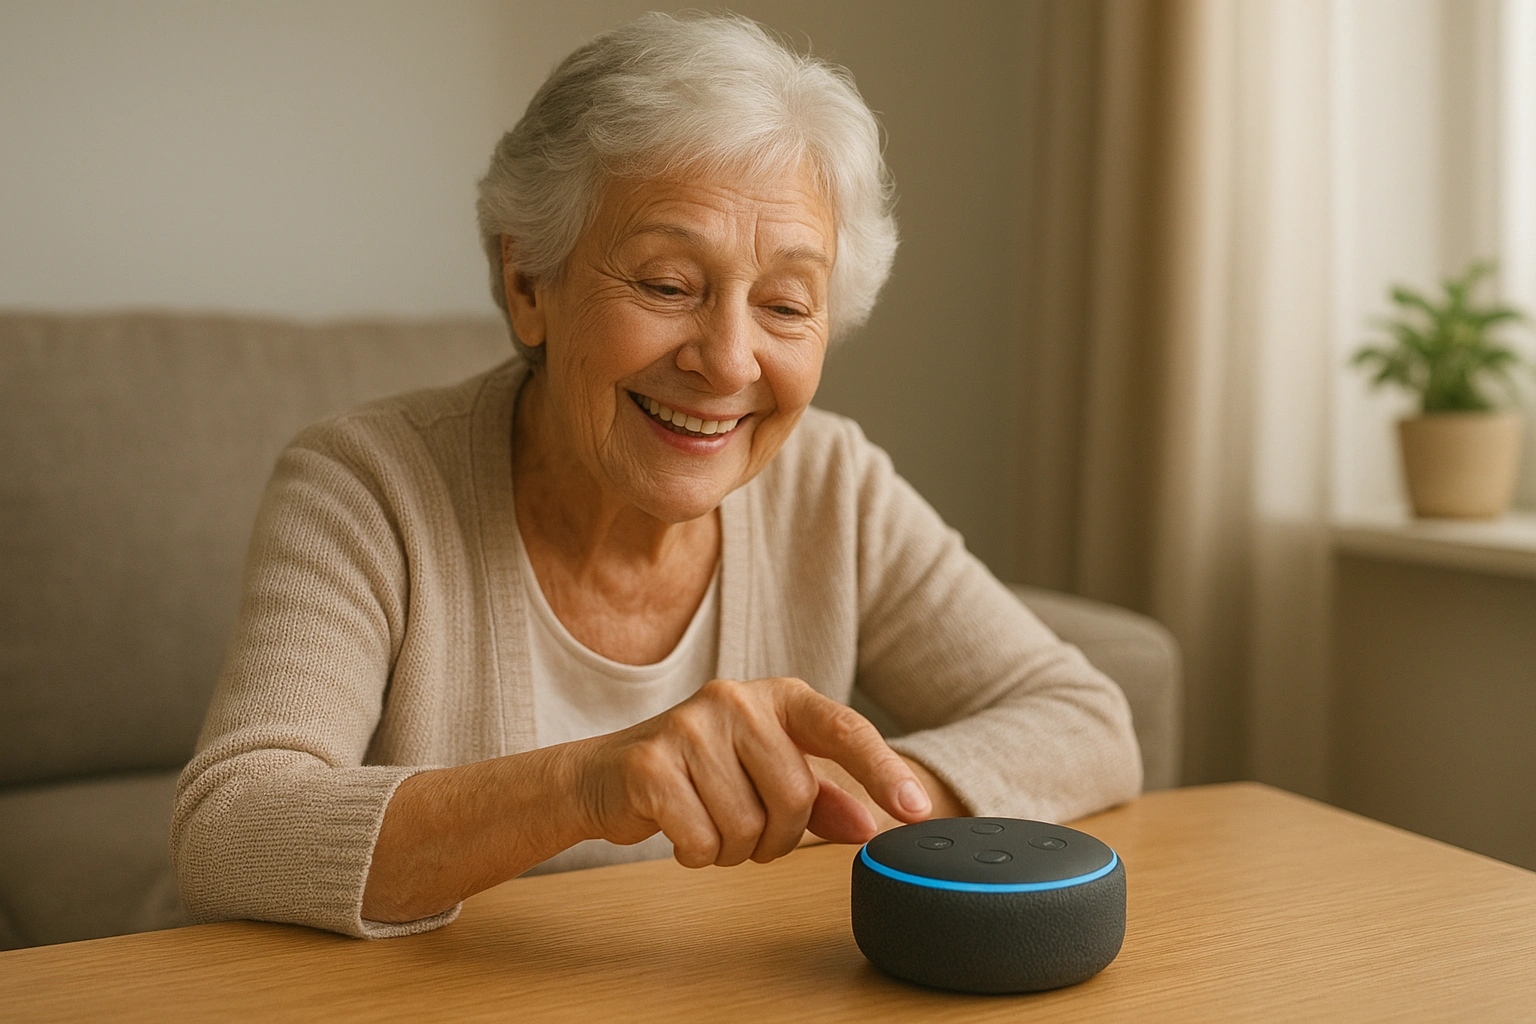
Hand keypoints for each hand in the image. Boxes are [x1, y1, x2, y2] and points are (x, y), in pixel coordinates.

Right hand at [576, 677, 933, 867]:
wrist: (605, 775)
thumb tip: (871, 825)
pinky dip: (695, 853)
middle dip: (776, 835)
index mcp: (777, 697)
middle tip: (746, 829)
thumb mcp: (766, 775)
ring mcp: (690, 726)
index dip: (883, 770)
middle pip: (796, 796)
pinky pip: (701, 839)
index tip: (917, 810)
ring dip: (732, 848)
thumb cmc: (699, 774)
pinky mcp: (650, 763)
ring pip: (748, 826)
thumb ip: (822, 800)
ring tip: (707, 823)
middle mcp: (736, 699)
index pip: (843, 729)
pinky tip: (678, 828)